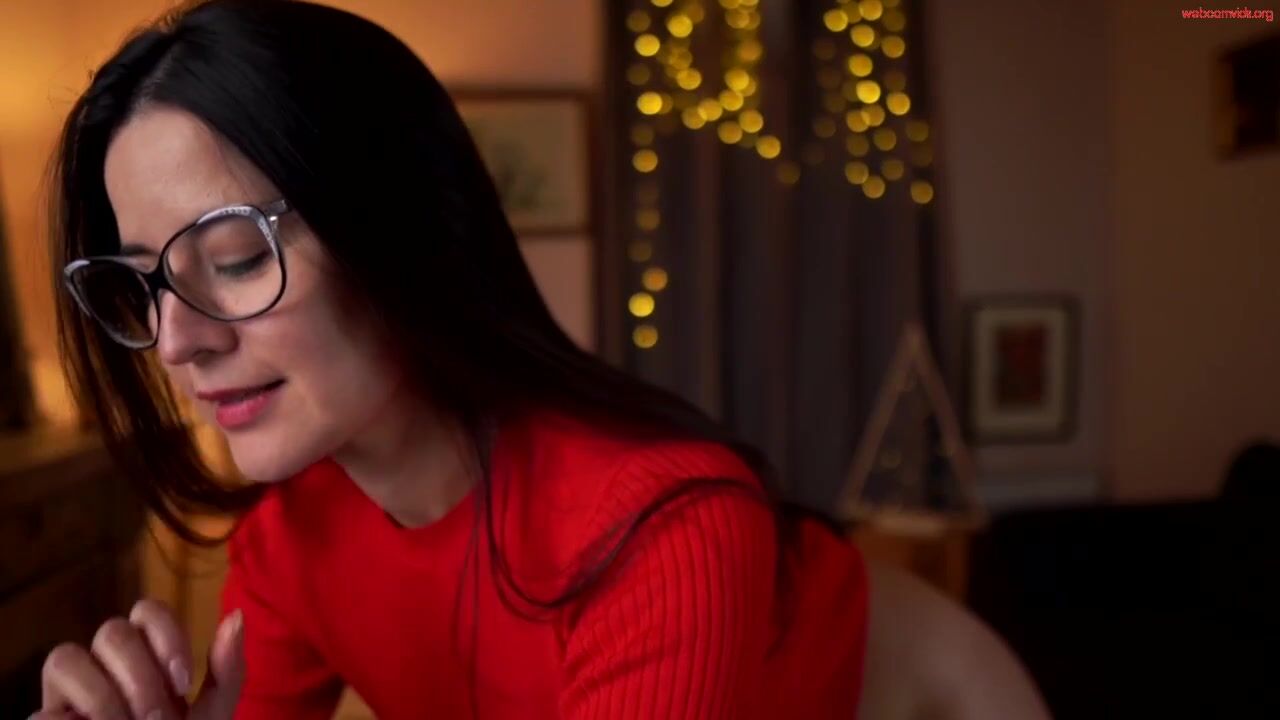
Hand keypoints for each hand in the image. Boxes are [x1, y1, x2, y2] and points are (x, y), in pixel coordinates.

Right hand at [32, 599, 243, 719]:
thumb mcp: (212, 714)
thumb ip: (227, 670)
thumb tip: (237, 617)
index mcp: (145, 652)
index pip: (148, 611)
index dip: (166, 639)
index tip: (184, 684)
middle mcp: (104, 662)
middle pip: (111, 632)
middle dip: (140, 678)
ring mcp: (70, 689)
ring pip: (66, 658)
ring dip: (103, 699)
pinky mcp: (47, 719)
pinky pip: (43, 711)